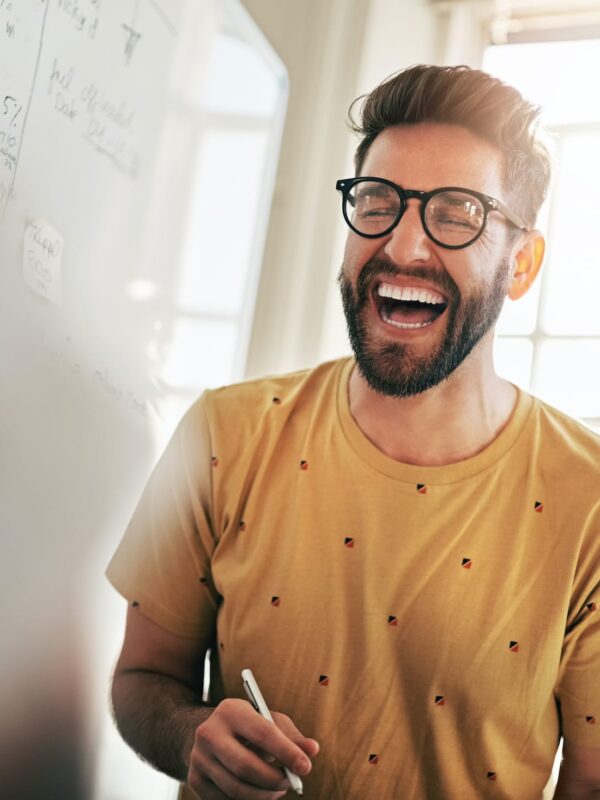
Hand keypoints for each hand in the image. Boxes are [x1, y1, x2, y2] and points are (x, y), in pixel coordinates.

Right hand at [187, 698, 318, 798]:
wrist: (209, 734)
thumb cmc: (248, 726)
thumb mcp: (269, 721)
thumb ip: (292, 736)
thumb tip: (312, 751)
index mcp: (230, 710)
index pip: (262, 732)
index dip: (286, 752)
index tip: (306, 767)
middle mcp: (209, 732)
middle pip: (246, 766)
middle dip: (274, 779)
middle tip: (291, 782)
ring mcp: (198, 758)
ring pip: (236, 788)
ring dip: (264, 795)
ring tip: (278, 789)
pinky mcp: (195, 780)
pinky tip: (259, 792)